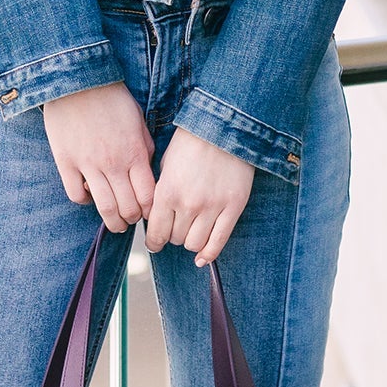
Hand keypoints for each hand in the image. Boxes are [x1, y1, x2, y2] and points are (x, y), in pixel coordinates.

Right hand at [43, 82, 154, 231]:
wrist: (78, 80)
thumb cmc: (111, 98)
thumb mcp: (138, 121)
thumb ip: (144, 148)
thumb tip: (147, 172)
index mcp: (135, 153)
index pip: (148, 197)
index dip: (150, 211)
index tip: (148, 212)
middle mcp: (113, 164)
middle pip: (128, 208)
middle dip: (133, 219)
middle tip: (131, 219)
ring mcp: (88, 165)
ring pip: (104, 208)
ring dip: (112, 221)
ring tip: (114, 222)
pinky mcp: (66, 162)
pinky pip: (76, 194)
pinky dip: (85, 201)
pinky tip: (89, 195)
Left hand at [145, 128, 253, 266]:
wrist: (224, 128)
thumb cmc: (191, 142)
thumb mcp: (165, 164)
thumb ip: (160, 192)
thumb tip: (153, 217)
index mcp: (167, 192)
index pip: (156, 232)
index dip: (153, 242)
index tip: (154, 244)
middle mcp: (188, 204)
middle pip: (175, 239)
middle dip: (172, 236)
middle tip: (175, 229)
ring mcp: (212, 208)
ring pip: (195, 244)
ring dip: (190, 242)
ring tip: (190, 232)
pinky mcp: (233, 208)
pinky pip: (219, 241)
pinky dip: (209, 254)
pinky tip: (202, 258)